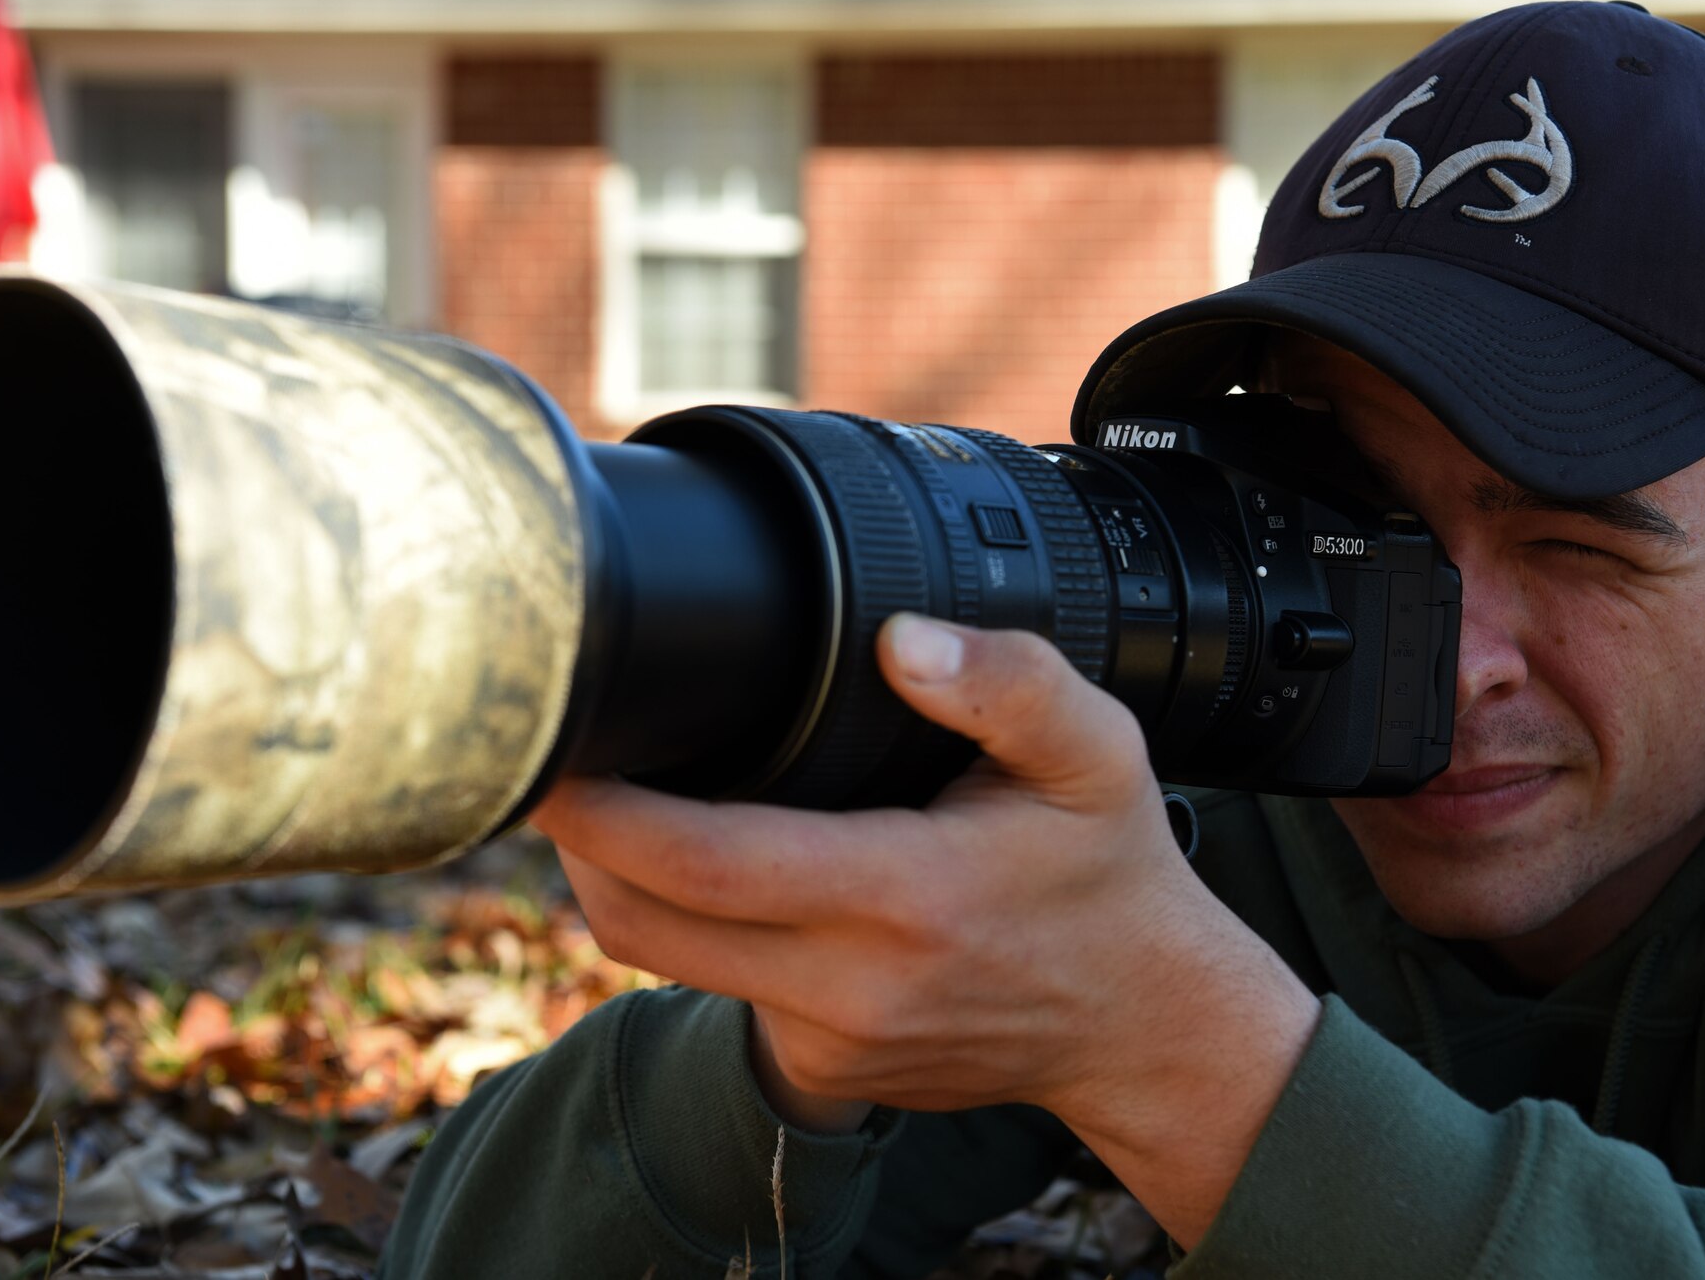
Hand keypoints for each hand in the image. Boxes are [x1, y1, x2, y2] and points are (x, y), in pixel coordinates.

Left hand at [534, 613, 1318, 1245]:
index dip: (604, 811)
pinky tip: (714, 866)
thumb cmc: (1111, 880)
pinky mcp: (823, 1065)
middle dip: (578, 846)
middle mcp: (849, 986)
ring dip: (624, 884)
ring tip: (623, 798)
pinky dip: (690, 927)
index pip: (702, 863)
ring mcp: (829, 1039)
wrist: (1147, 1027)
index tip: (557, 749)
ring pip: (665, 964)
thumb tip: (902, 637)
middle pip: (641, 926)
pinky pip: (717, 990)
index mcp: (905, 897)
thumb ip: (1008, 682)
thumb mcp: (1097, 756)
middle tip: (562, 760)